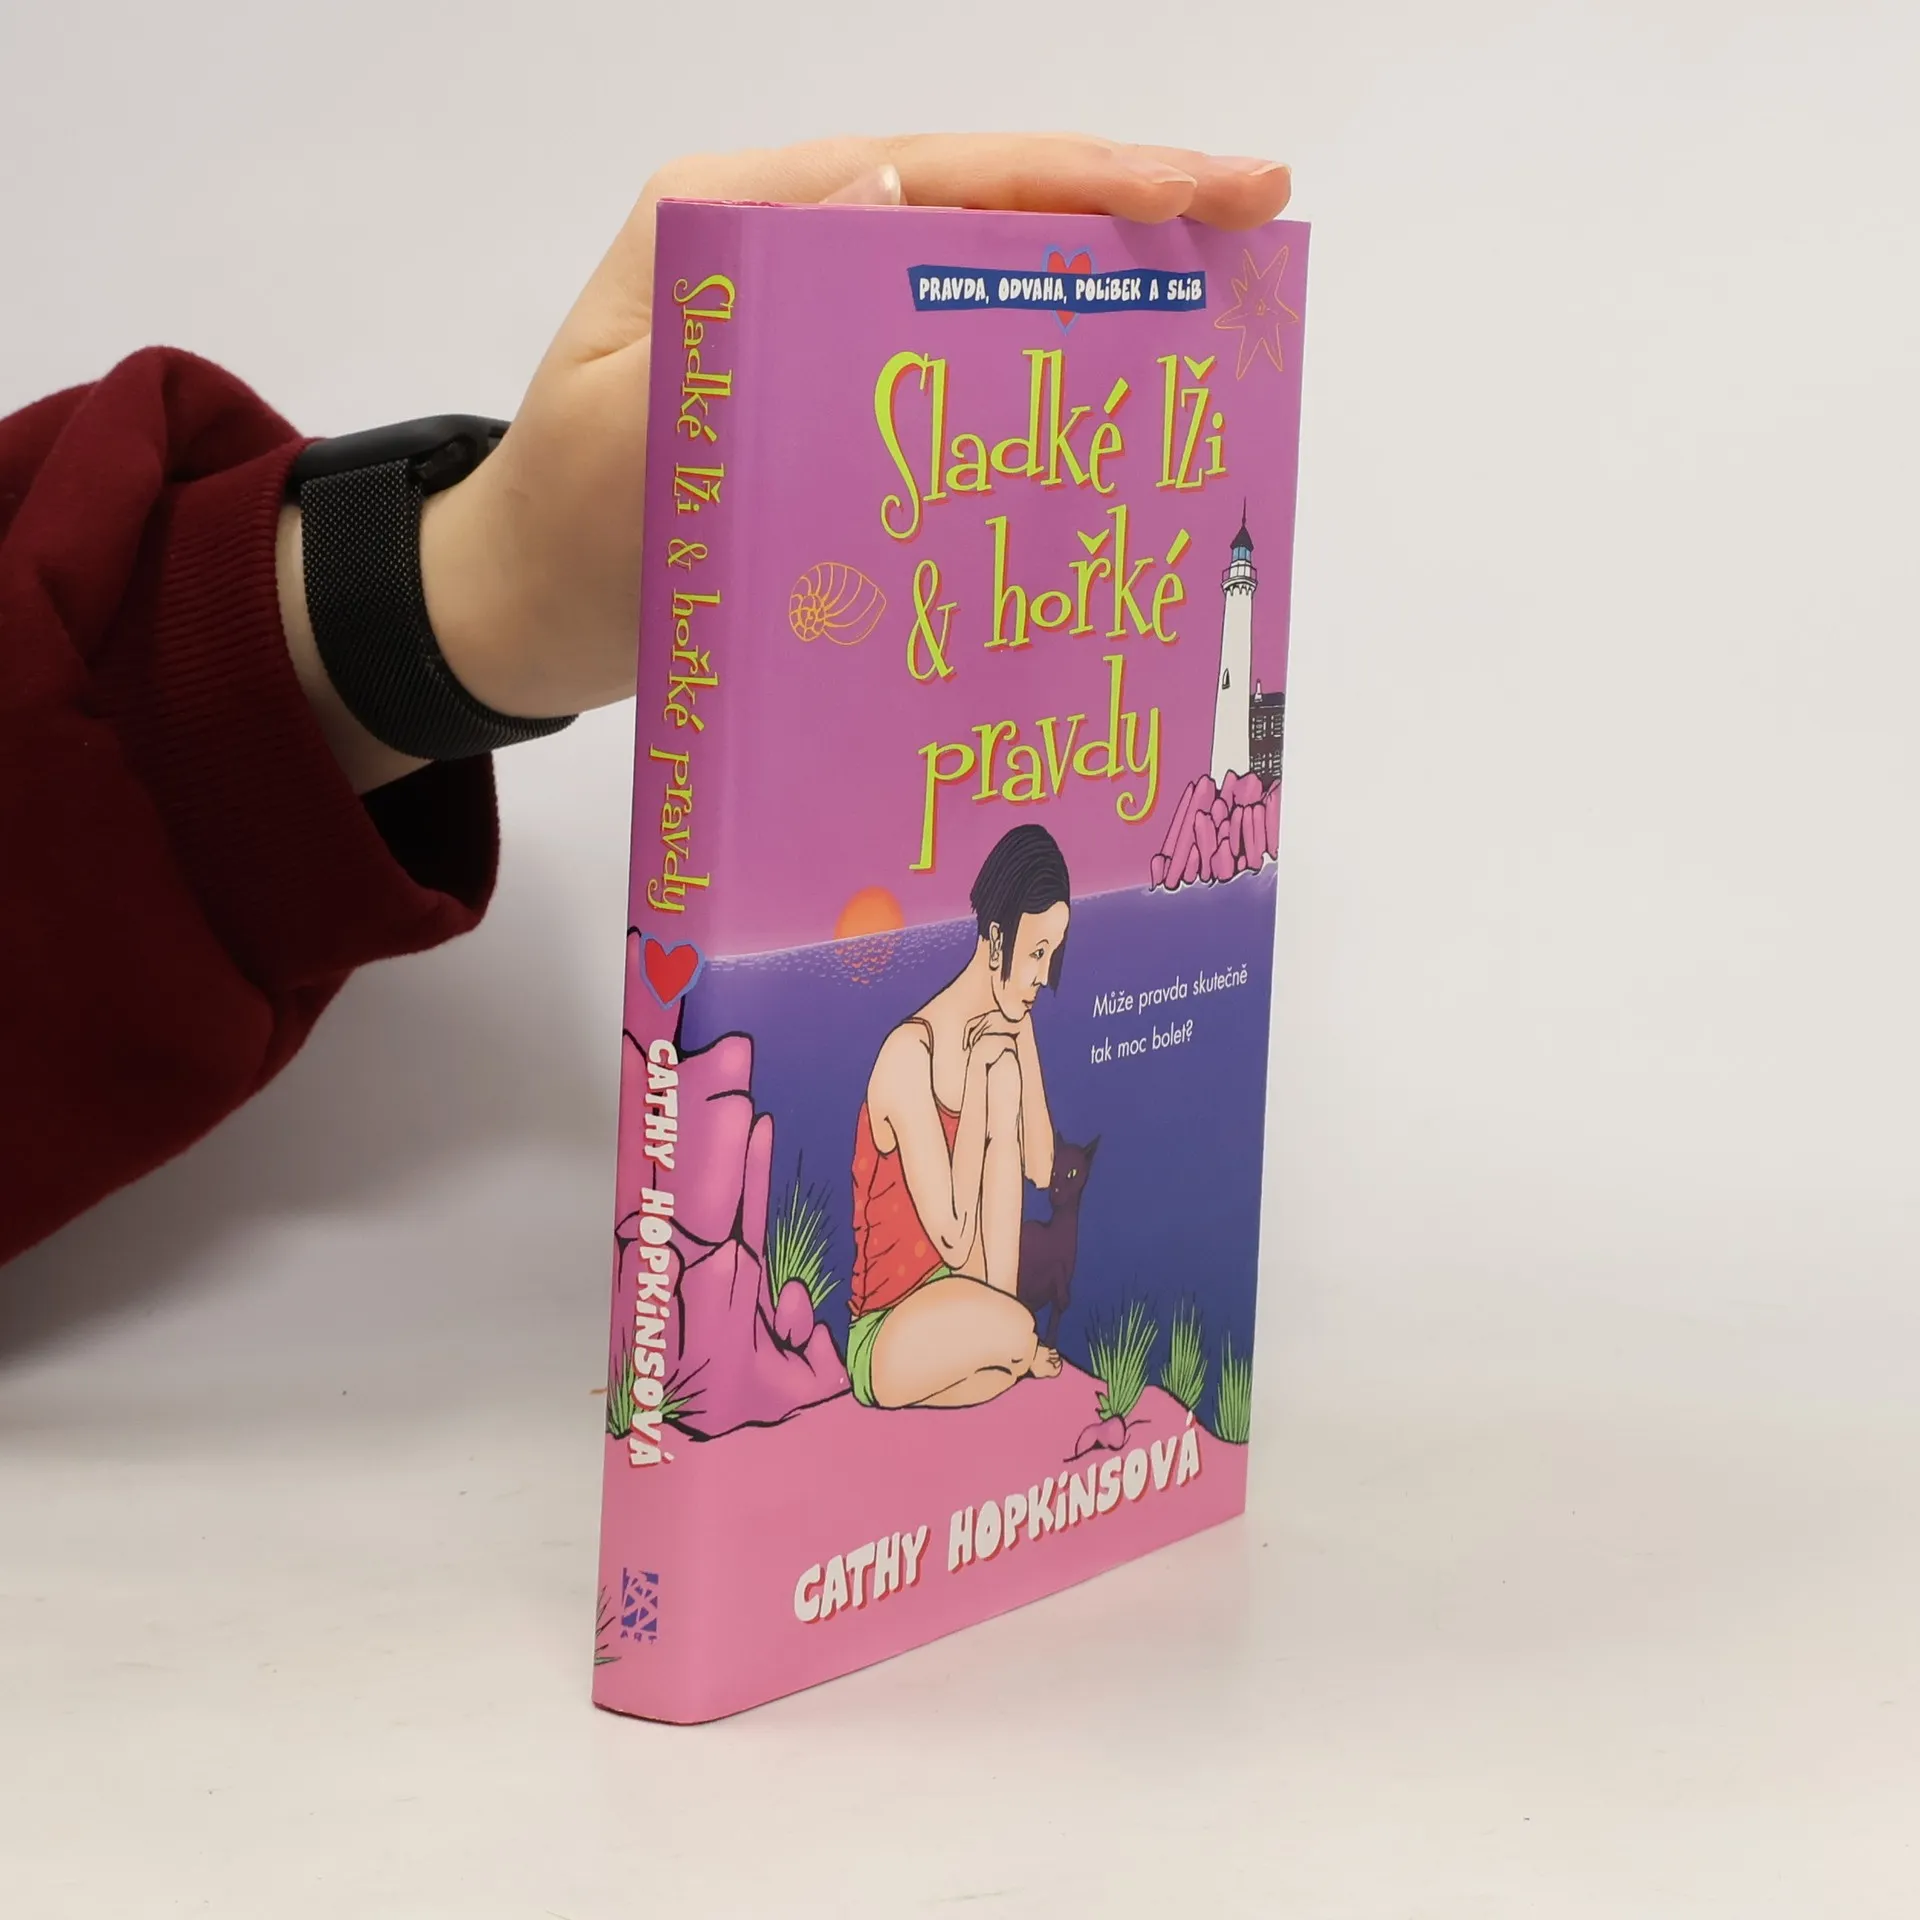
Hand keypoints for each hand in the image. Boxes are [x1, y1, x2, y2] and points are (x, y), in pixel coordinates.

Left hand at [287, 134, 1290, 788]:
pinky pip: (951, 375)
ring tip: (1213, 323)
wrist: (520, 619)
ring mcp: (813, 332)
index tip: (1214, 189)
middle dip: (1121, 223)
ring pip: (979, 293)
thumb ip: (740, 321)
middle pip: (982, 215)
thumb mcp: (634, 428)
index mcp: (737, 220)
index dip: (1086, 177)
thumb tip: (889, 194)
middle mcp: (787, 256)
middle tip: (1254, 241)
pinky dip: (1032, 387)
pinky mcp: (830, 408)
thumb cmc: (563, 537)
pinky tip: (1105, 420)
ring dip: (1092, 302)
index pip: (943, 174)